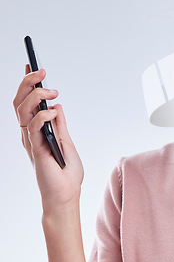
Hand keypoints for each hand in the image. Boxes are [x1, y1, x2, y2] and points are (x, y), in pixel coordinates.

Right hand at [13, 65, 83, 214]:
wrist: (66, 195)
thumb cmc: (66, 172)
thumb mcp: (65, 141)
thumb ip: (59, 124)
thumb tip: (57, 105)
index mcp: (36, 131)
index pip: (27, 103)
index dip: (27, 84)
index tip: (32, 66)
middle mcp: (29, 134)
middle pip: (19, 103)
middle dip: (29, 83)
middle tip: (42, 72)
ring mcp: (31, 141)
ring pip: (22, 111)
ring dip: (36, 96)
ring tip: (52, 90)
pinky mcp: (36, 149)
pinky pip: (33, 127)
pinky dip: (42, 116)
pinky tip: (53, 112)